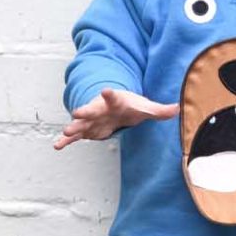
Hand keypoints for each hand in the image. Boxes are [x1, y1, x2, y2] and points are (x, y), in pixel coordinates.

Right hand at [54, 88, 178, 150]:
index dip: (109, 94)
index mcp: (115, 101)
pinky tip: (57, 146)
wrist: (116, 105)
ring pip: (81, 123)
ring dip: (73, 127)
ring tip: (65, 133)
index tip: (105, 89)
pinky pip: (76, 136)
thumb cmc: (131, 105)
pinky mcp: (88, 129)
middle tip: (76, 112)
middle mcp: (100, 108)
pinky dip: (67, 141)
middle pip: (92, 109)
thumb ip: (160, 110)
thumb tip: (178, 108)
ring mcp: (92, 119)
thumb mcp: (146, 107)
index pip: (113, 97)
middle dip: (84, 111)